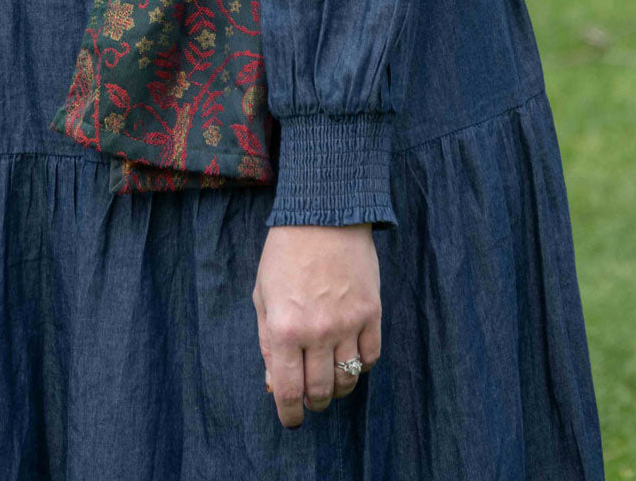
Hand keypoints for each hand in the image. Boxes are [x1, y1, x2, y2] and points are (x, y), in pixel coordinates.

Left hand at [252, 223, 380, 428]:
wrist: (323, 215)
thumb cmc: (285, 254)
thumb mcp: (263, 296)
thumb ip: (267, 343)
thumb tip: (274, 384)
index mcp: (284, 329)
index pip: (288, 391)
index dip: (289, 414)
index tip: (291, 420)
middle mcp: (317, 332)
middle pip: (320, 391)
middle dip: (313, 403)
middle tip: (309, 398)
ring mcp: (348, 324)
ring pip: (347, 380)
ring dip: (337, 388)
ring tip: (328, 378)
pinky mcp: (372, 314)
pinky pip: (370, 358)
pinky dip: (360, 366)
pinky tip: (350, 357)